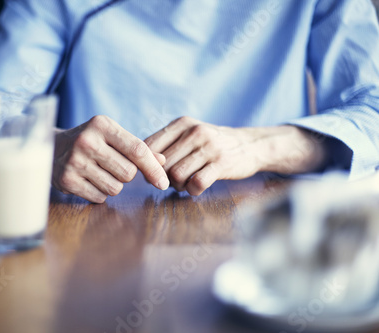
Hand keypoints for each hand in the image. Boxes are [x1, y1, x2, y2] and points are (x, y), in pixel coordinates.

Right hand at [53, 115, 168, 202]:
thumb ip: (138, 148)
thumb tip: (162, 162)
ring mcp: (75, 161)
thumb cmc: (91, 142)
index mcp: (102, 124)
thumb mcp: (113, 136)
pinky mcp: (66, 180)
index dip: (153, 168)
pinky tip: (88, 180)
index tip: (163, 182)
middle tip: (111, 165)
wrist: (52, 148)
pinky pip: (99, 197)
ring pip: (115, 188)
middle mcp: (87, 140)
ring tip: (98, 172)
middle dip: (126, 174)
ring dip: (112, 184)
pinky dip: (98, 193)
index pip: (137, 149)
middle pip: (128, 172)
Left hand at [145, 117, 326, 195]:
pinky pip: (196, 183)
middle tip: (173, 181)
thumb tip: (140, 164)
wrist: (251, 145)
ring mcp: (209, 147)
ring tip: (185, 183)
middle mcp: (194, 132)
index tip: (153, 173)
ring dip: (177, 185)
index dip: (147, 164)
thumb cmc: (212, 144)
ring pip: (176, 175)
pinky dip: (192, 191)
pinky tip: (196, 188)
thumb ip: (166, 144)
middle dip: (163, 178)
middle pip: (162, 164)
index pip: (149, 145)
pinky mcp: (222, 163)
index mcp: (182, 124)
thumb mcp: (189, 134)